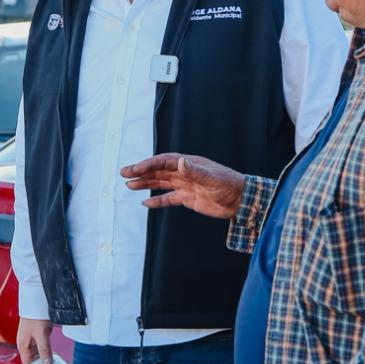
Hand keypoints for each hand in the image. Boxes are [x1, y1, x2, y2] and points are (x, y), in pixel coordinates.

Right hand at [17, 317, 53, 363]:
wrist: (37, 302)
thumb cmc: (36, 317)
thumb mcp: (41, 335)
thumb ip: (44, 350)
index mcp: (22, 346)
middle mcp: (25, 344)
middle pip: (32, 360)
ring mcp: (31, 340)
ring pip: (37, 354)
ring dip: (44, 358)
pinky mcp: (36, 335)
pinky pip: (40, 347)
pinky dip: (46, 351)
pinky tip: (53, 354)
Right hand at [121, 153, 244, 218]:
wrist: (241, 200)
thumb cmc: (229, 185)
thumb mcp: (212, 177)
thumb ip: (195, 171)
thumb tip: (179, 162)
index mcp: (189, 164)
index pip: (164, 161)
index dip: (149, 164)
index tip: (135, 169)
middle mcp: (185, 172)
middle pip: (158, 171)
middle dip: (141, 172)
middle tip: (124, 173)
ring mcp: (185, 185)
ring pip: (160, 183)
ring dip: (145, 184)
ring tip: (128, 185)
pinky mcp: (188, 198)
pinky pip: (168, 198)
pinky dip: (157, 200)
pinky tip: (145, 202)